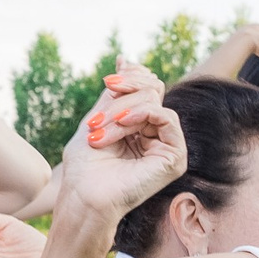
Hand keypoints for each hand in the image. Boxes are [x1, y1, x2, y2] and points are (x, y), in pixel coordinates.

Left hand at [55, 65, 186, 225]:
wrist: (83, 198)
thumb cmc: (84, 168)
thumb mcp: (97, 119)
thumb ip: (114, 94)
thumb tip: (125, 59)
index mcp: (139, 127)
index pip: (147, 88)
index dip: (130, 78)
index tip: (108, 81)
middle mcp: (156, 135)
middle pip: (152, 90)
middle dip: (122, 95)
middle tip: (97, 116)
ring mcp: (167, 146)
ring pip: (155, 101)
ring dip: (122, 111)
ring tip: (100, 130)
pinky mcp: (175, 157)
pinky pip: (167, 117)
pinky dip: (142, 114)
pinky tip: (121, 124)